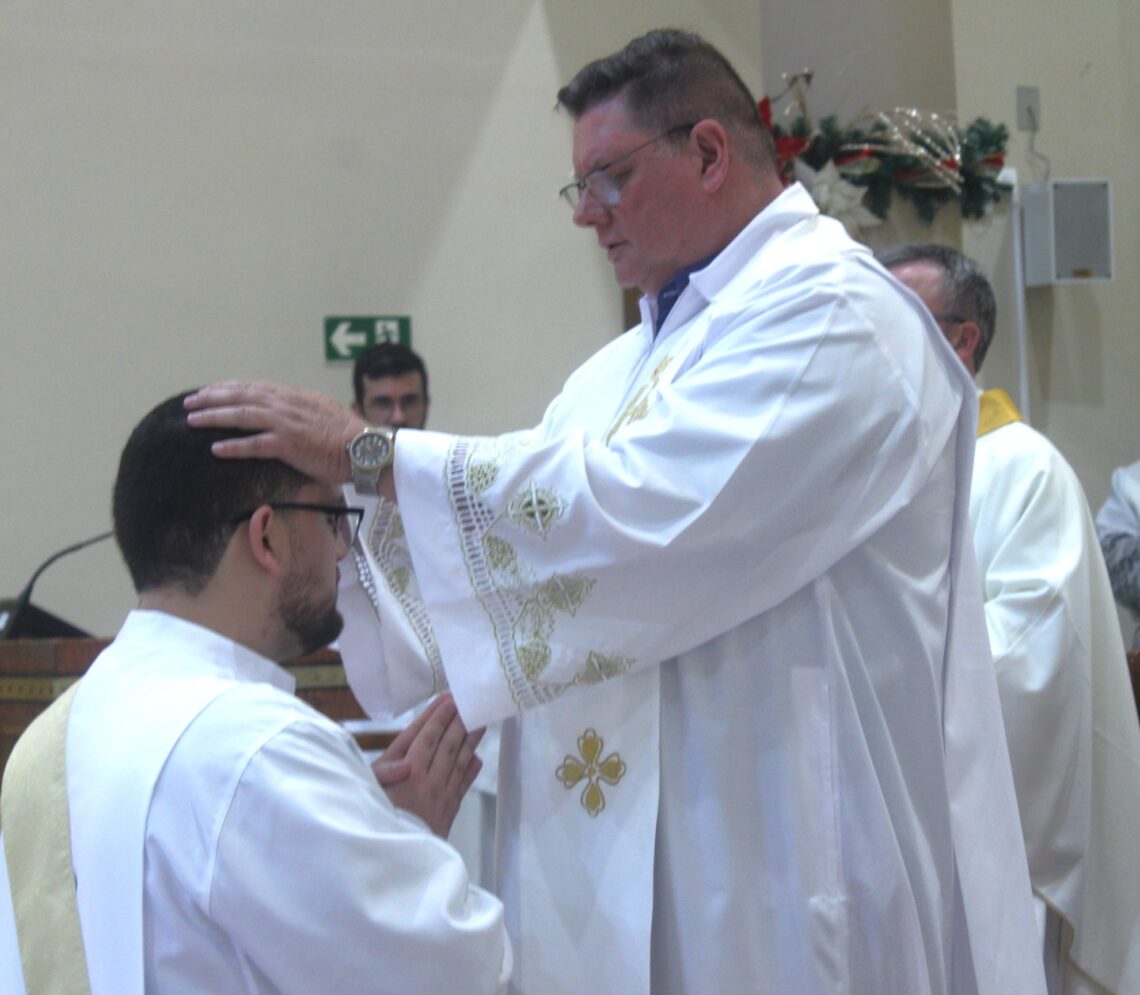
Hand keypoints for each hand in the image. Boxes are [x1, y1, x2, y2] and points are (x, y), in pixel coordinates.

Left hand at [184, 381, 366, 484]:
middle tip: (190, 402)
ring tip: (192, 421)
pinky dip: (234, 446)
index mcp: (294, 396)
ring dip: (214, 417)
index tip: (210, 390)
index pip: (254, 387)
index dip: (229, 387)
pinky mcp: (289, 444)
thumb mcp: (323, 412)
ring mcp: (287, 423)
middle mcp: (287, 405)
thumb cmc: (349, 436)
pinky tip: (216, 448)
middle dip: (212, 398)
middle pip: (242, 396)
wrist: (366, 449)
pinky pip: (255, 444)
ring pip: (242, 415)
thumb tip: (287, 412)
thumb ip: (301, 409)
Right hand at [371, 694, 484, 838]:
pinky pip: (463, 784)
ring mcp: (441, 795)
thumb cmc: (376, 818)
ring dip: (470, 740)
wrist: (394, 860)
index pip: (427, 739)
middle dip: (458, 722)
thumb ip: (386, 774)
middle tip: (469, 702)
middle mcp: (428, 782)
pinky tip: (476, 757)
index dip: (438, 718)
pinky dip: (471, 768)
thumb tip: (406, 765)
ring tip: (480, 722)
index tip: (449, 701)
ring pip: (459, 761)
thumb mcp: (369, 792)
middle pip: (447, 745)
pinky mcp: (449, 809)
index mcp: (408, 774)